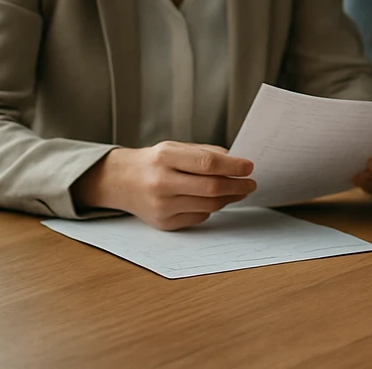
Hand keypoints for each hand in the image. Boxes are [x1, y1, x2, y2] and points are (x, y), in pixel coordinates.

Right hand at [72, 142, 256, 230]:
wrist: (120, 181)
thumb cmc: (154, 162)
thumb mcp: (175, 148)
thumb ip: (206, 153)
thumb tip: (237, 162)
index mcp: (165, 158)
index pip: (208, 164)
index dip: (234, 166)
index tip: (249, 167)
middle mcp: (161, 183)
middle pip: (211, 188)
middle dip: (238, 186)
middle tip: (251, 183)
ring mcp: (162, 206)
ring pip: (209, 205)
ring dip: (230, 198)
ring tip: (238, 190)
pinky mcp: (163, 223)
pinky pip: (199, 217)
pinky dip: (211, 208)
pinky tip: (213, 200)